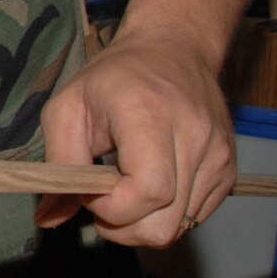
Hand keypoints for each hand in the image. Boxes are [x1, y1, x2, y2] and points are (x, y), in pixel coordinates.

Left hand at [37, 32, 235, 247]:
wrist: (175, 49)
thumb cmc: (114, 78)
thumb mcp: (67, 108)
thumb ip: (58, 165)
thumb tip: (48, 220)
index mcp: (149, 115)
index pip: (146, 191)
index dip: (110, 209)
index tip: (89, 191)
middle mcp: (194, 137)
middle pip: (163, 224)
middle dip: (122, 226)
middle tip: (102, 199)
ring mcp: (218, 156)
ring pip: (179, 228)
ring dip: (142, 223)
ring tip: (124, 191)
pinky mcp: (228, 170)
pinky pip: (195, 218)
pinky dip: (166, 215)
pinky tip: (149, 187)